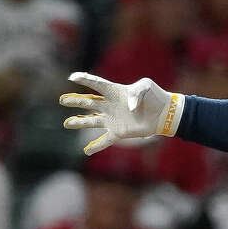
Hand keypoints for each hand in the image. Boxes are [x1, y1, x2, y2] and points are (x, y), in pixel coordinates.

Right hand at [59, 72, 183, 154]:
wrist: (164, 113)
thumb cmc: (155, 96)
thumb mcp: (146, 86)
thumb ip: (136, 92)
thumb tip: (129, 107)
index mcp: (115, 91)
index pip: (96, 84)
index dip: (85, 79)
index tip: (72, 77)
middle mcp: (110, 106)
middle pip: (89, 103)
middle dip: (75, 101)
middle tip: (63, 100)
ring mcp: (112, 120)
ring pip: (91, 121)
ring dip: (78, 122)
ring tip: (67, 123)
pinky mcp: (118, 132)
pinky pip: (104, 140)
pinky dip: (96, 146)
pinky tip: (86, 151)